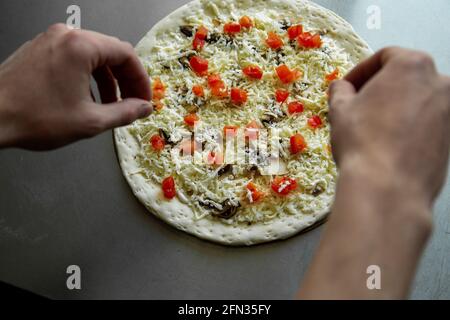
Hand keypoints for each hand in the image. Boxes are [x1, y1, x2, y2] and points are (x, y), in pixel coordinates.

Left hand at [0, 24, 151, 149]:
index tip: (144, 99)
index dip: (140, 80)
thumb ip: (125, 112)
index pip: (126, 55)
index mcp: (81, 46)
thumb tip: (144, 108)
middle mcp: (66, 37)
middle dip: (125, 80)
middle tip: (132, 103)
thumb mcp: (91, 121)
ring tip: (110, 106)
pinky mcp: (39, 50)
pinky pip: (73, 58)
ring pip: (92, 56)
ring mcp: (49, 41)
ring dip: (106, 80)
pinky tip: (86, 99)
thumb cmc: (34, 117)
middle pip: (110, 52)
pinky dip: (87, 77)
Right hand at [299, 48, 448, 298]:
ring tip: (372, 128)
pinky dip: (408, 127)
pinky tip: (389, 144)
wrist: (389, 189)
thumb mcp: (340, 110)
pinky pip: (426, 124)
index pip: (385, 56)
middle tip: (358, 107)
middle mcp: (441, 83)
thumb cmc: (361, 140)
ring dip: (395, 108)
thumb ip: (340, 90)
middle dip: (380, 89)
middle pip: (405, 77)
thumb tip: (342, 88)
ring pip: (418, 101)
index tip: (346, 89)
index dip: (360, 71)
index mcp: (413, 65)